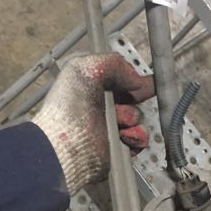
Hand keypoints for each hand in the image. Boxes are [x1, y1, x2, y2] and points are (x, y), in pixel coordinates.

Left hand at [32, 53, 153, 194]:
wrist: (67, 145)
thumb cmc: (68, 108)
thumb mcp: (84, 68)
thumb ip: (113, 63)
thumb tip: (135, 78)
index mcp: (92, 87)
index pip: (120, 78)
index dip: (133, 78)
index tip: (142, 79)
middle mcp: (101, 106)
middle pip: (134, 97)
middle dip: (136, 97)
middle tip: (126, 101)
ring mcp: (110, 127)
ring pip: (138, 118)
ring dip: (134, 117)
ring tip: (120, 122)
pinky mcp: (118, 147)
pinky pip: (140, 139)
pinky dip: (138, 137)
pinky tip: (125, 135)